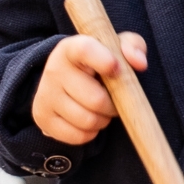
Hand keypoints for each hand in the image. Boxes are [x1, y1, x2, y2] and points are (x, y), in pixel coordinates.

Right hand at [30, 32, 145, 143]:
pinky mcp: (42, 118)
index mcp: (71, 49)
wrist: (64, 80)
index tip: (116, 69)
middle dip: (112, 105)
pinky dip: (90, 133)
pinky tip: (88, 120)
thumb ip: (133, 47)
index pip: (85, 50)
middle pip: (96, 99)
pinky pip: (78, 136)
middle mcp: (53, 70)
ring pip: (88, 121)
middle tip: (114, 100)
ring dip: (103, 120)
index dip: (103, 61)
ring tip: (101, 110)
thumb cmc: (98, 62)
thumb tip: (140, 64)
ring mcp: (45, 95)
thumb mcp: (116, 48)